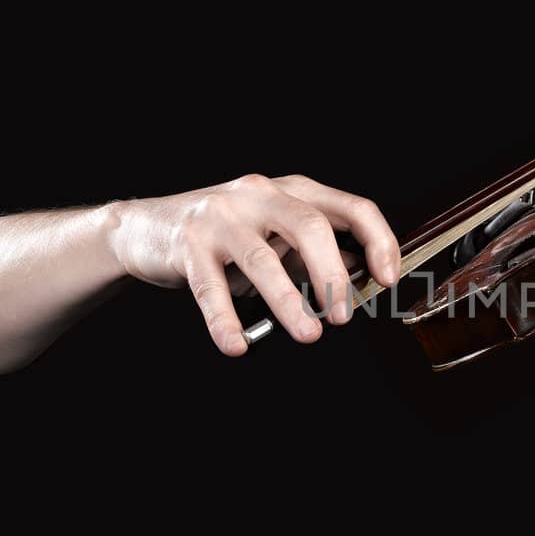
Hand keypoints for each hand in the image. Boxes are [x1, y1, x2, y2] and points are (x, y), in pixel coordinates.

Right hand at [110, 174, 399, 354]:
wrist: (146, 228)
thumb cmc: (223, 235)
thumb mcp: (275, 235)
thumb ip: (314, 252)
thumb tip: (362, 272)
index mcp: (292, 191)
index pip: (350, 207)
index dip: (377, 240)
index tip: (388, 278)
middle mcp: (260, 195)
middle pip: (310, 227)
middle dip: (332, 274)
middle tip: (342, 315)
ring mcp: (221, 217)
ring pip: (262, 259)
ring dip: (289, 301)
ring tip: (308, 334)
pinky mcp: (188, 243)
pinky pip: (210, 287)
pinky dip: (225, 320)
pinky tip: (237, 344)